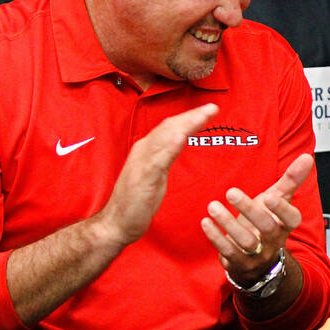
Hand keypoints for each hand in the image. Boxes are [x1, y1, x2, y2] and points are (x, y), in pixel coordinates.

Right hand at [94, 104, 218, 248]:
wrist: (117, 222)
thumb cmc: (137, 200)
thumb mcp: (155, 172)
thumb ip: (165, 156)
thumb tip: (179, 141)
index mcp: (147, 149)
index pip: (170, 127)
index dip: (189, 117)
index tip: (208, 110)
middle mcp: (143, 150)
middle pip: (170, 127)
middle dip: (192, 116)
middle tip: (212, 107)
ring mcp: (142, 162)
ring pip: (166, 137)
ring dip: (186, 124)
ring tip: (203, 115)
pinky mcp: (143, 176)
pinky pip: (159, 158)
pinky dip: (171, 145)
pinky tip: (182, 137)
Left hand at [201, 153, 312, 283]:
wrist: (258, 260)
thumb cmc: (267, 222)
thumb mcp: (279, 200)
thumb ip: (291, 179)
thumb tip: (307, 157)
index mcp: (285, 224)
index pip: (291, 219)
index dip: (282, 209)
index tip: (269, 196)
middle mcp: (274, 241)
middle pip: (267, 228)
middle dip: (249, 210)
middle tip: (231, 192)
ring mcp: (258, 254)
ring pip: (246, 241)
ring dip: (228, 223)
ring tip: (212, 206)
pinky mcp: (239, 263)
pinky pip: (229, 252)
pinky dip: (216, 237)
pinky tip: (206, 222)